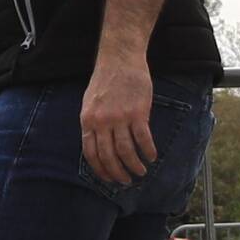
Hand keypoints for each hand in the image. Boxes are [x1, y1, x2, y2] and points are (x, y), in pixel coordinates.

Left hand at [79, 49, 155, 185]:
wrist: (119, 59)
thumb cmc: (105, 80)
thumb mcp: (90, 103)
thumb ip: (93, 124)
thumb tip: (98, 146)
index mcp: (88, 121)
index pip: (91, 154)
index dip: (101, 170)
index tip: (109, 178)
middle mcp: (102, 122)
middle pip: (109, 156)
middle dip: (118, 173)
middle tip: (126, 181)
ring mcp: (120, 118)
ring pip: (127, 151)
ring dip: (134, 166)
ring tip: (140, 172)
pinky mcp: (138, 113)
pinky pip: (143, 139)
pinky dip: (148, 151)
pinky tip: (151, 156)